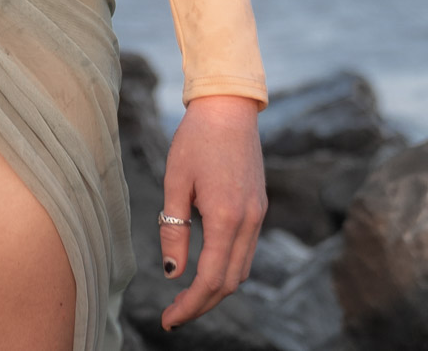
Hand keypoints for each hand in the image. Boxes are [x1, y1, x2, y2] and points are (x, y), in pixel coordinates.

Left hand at [158, 94, 266, 331]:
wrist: (228, 107)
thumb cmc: (196, 139)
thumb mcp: (175, 182)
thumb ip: (174, 230)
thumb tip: (172, 273)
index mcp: (226, 217)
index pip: (210, 280)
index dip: (190, 305)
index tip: (169, 320)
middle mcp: (249, 222)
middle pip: (229, 283)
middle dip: (202, 304)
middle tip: (174, 315)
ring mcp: (258, 215)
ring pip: (241, 270)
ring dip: (216, 289)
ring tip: (186, 295)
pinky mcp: (259, 208)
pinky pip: (246, 252)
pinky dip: (227, 268)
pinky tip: (206, 267)